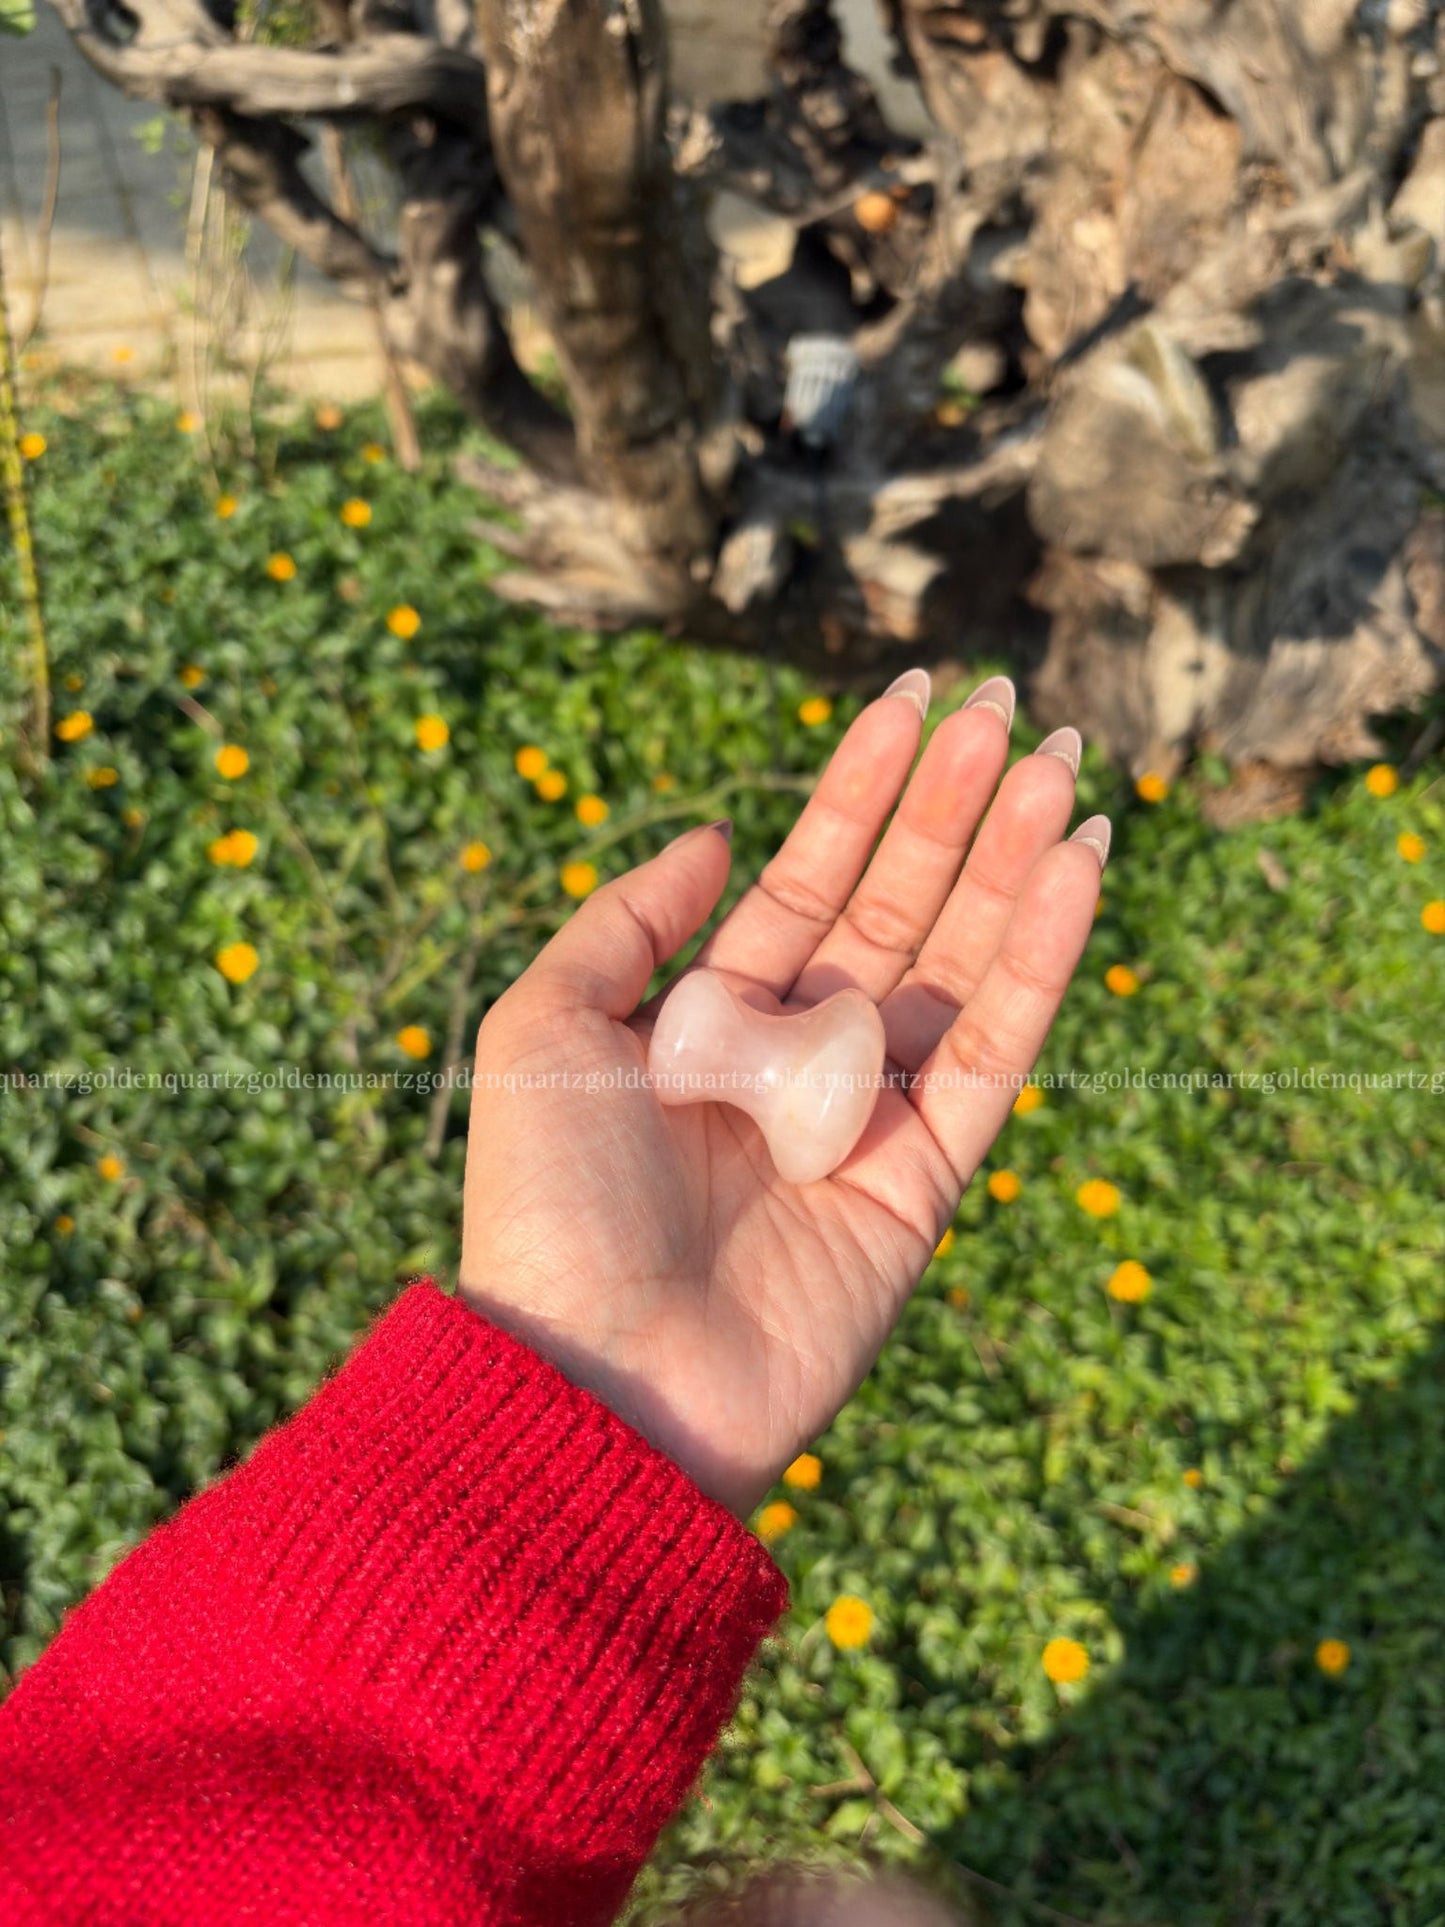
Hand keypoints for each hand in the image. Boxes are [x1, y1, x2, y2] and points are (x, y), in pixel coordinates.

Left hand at [459, 673, 1105, 1515]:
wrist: (594, 1376)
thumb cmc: (548, 1202)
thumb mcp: (542, 1027)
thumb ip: (625, 922)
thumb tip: (717, 836)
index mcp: (713, 1017)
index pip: (807, 878)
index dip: (859, 790)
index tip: (914, 700)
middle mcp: (799, 1058)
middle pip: (897, 909)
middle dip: (949, 809)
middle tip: (1004, 705)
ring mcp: (867, 1118)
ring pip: (959, 965)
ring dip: (1011, 864)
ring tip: (1057, 764)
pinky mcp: (924, 1183)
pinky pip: (993, 1054)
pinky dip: (1041, 961)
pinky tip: (1074, 868)